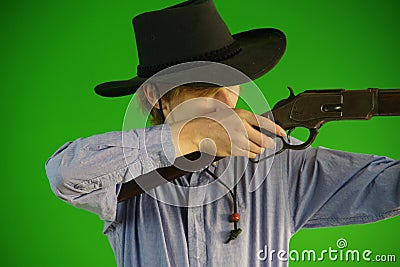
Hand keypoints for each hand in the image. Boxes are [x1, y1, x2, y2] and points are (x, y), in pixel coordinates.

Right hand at [170, 108, 285, 157]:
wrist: (199, 131)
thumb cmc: (215, 121)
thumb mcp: (232, 114)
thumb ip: (247, 120)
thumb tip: (262, 129)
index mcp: (243, 115)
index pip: (265, 123)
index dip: (277, 129)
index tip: (283, 133)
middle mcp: (242, 128)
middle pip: (264, 140)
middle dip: (268, 143)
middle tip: (268, 142)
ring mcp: (238, 140)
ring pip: (257, 149)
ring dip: (258, 148)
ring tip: (250, 143)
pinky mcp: (234, 150)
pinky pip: (249, 154)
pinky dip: (250, 153)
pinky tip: (244, 148)